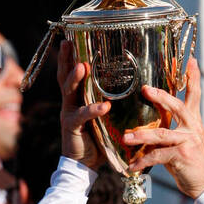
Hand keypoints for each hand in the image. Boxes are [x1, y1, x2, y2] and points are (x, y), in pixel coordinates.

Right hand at [58, 39, 108, 171]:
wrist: (85, 165)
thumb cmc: (98, 139)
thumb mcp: (107, 117)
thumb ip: (116, 103)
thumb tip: (139, 89)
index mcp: (77, 98)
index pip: (71, 73)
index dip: (70, 56)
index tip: (72, 38)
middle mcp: (70, 102)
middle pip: (64, 76)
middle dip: (66, 59)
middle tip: (68, 42)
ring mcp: (69, 113)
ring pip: (68, 91)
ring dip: (75, 78)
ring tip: (82, 67)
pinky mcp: (72, 127)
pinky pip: (82, 116)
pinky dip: (93, 110)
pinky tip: (104, 106)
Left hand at [121, 57, 203, 199]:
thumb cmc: (191, 165)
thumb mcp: (183, 144)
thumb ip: (170, 133)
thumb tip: (149, 129)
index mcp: (194, 122)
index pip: (194, 96)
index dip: (193, 78)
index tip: (191, 60)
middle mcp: (193, 128)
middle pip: (176, 106)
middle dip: (160, 97)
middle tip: (145, 89)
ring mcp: (188, 141)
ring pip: (161, 134)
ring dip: (141, 137)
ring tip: (126, 138)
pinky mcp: (182, 156)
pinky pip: (157, 156)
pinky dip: (142, 161)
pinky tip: (132, 166)